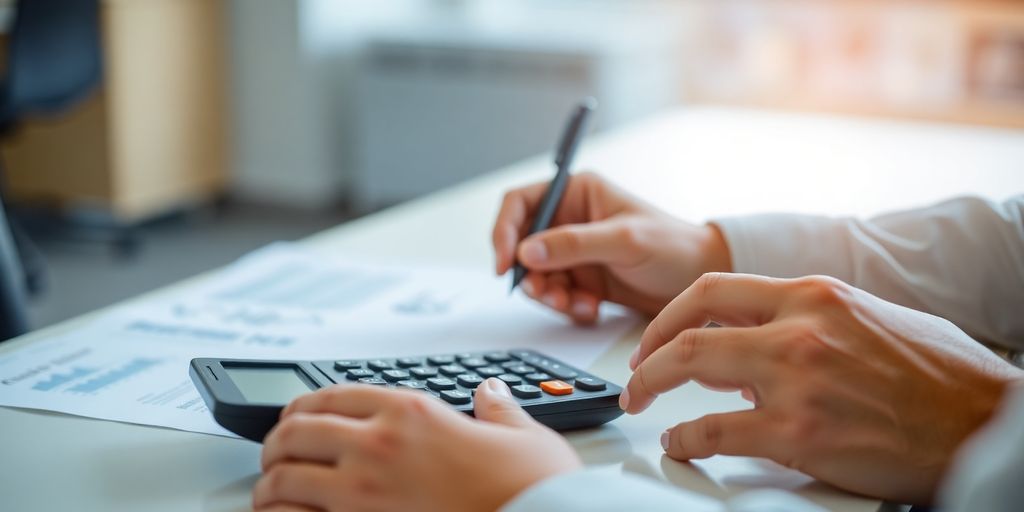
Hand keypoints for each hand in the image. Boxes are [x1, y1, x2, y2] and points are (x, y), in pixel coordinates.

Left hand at [254, 378, 579, 511]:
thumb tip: (491, 394)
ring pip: (282, 479)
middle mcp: (378, 446)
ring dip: (270, 485)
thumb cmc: (533, 489)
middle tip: (277, 453)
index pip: (331, 395)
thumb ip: (498, 410)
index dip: (304, 406)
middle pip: (295, 431)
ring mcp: (363, 494)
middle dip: (277, 443)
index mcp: (412, 412)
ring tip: (271, 492)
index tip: (297, 417)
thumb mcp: (525, 436)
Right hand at [492, 172, 730, 322]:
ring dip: (548, 294)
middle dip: (529, 274)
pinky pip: (554, 294)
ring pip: (535, 274)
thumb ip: (573, 244)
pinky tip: (590, 308)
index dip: (504, 232)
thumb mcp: (623, 240)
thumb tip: (525, 252)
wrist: (700, 281)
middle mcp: (569, 219)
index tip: (505, 264)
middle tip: (546, 293)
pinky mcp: (581, 278)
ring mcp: (574, 251)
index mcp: (577, 193)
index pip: (519, 204)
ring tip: (573, 304)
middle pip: (521, 245)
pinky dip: (566, 306)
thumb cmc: (673, 247)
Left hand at [622, 273, 1022, 504]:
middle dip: (648, 354)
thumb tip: (748, 345)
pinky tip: (681, 444)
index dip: (670, 315)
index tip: (656, 337)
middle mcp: (800, 329)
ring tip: (642, 405)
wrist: (985, 421)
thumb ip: (806, 324)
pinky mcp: (800, 432)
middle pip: (690, 329)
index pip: (714, 290)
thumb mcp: (868, 322)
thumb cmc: (939, 376)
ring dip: (652, 388)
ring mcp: (797, 379)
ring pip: (691, 370)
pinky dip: (686, 439)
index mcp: (815, 296)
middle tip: (635, 376)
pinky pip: (715, 432)